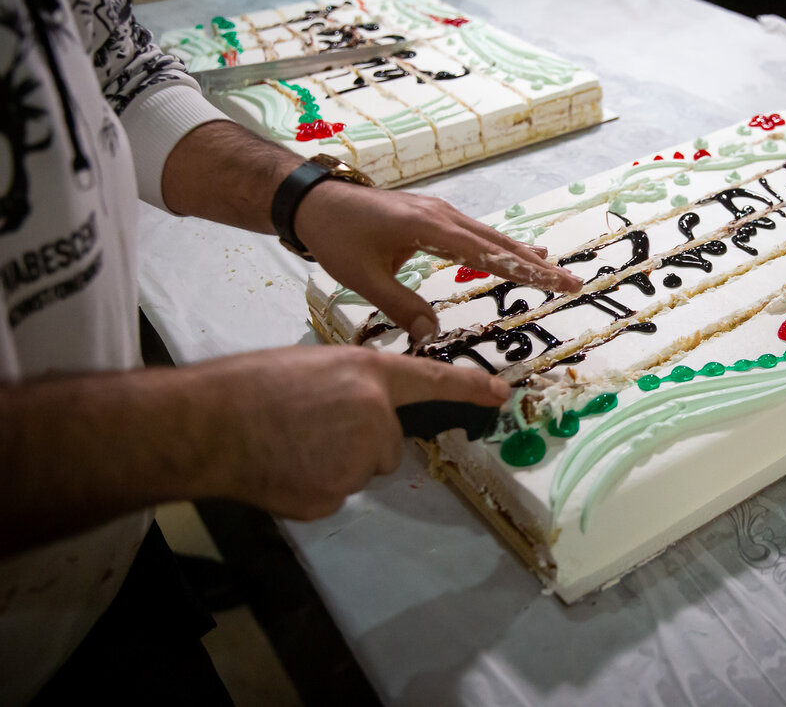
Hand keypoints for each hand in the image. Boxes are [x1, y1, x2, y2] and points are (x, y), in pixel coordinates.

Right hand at [191, 344, 509, 519]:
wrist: (207, 424)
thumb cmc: (251, 387)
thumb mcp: (314, 366)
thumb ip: (352, 386)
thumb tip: (367, 410)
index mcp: (368, 374)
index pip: (432, 380)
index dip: (471, 389)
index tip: (502, 395)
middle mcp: (374, 415)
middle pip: (388, 445)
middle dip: (358, 441)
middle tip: (309, 427)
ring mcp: (356, 459)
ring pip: (361, 470)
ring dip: (333, 462)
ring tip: (289, 442)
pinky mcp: (333, 495)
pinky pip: (335, 493)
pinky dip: (312, 485)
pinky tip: (283, 466)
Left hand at [294, 180, 581, 341]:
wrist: (316, 200)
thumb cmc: (337, 236)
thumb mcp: (364, 278)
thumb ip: (400, 306)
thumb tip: (431, 335)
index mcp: (431, 228)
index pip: (489, 253)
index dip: (526, 270)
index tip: (557, 282)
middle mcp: (443, 216)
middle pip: (499, 242)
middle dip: (537, 265)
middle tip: (572, 283)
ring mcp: (440, 213)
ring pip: (489, 236)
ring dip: (522, 254)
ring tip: (554, 271)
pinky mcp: (433, 217)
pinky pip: (475, 234)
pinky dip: (500, 247)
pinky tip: (513, 253)